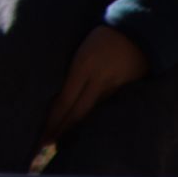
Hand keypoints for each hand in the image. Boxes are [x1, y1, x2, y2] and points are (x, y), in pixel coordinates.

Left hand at [42, 25, 148, 141]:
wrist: (137, 32)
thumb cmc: (101, 35)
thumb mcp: (81, 46)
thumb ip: (70, 67)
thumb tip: (51, 88)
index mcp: (83, 65)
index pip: (64, 101)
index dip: (52, 120)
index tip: (40, 133)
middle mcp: (97, 80)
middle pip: (76, 113)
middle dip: (59, 130)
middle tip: (43, 144)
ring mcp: (111, 88)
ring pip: (88, 114)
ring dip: (72, 128)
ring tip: (56, 141)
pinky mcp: (121, 92)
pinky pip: (101, 110)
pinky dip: (88, 121)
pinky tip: (79, 129)